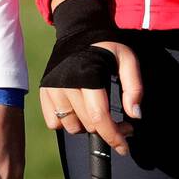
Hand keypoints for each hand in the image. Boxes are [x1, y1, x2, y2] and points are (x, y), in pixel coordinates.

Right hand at [39, 39, 142, 154]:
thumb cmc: (105, 46)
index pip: (99, 117)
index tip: (124, 148)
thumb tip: (134, 116)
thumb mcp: (127, 59)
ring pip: (71, 127)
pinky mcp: (44, 91)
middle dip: (107, 129)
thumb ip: (134, 87)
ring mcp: (51, 88)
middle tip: (119, 121)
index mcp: (87, 74)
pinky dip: (67, 121)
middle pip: (88, 125)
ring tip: (96, 110)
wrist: (77, 30)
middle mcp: (66, 82)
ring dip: (86, 125)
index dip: (113, 137)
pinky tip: (78, 108)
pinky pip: (54, 123)